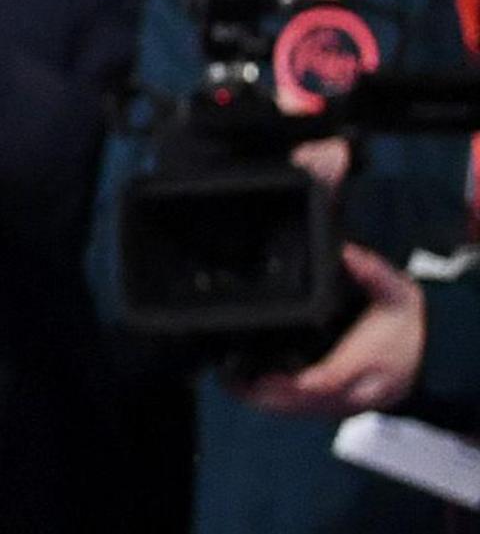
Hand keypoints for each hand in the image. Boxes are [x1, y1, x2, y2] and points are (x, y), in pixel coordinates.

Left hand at [240, 245, 426, 418]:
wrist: (437, 353)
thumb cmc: (410, 324)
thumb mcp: (398, 292)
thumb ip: (373, 273)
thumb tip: (347, 252)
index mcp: (368, 363)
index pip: (326, 380)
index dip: (291, 384)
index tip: (259, 376)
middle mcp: (358, 391)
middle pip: (305, 404)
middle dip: (266, 395)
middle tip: (229, 378)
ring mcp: (352, 403)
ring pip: (305, 413)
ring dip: (269, 403)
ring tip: (233, 383)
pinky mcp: (345, 407)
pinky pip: (309, 413)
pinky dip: (282, 405)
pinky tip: (255, 390)